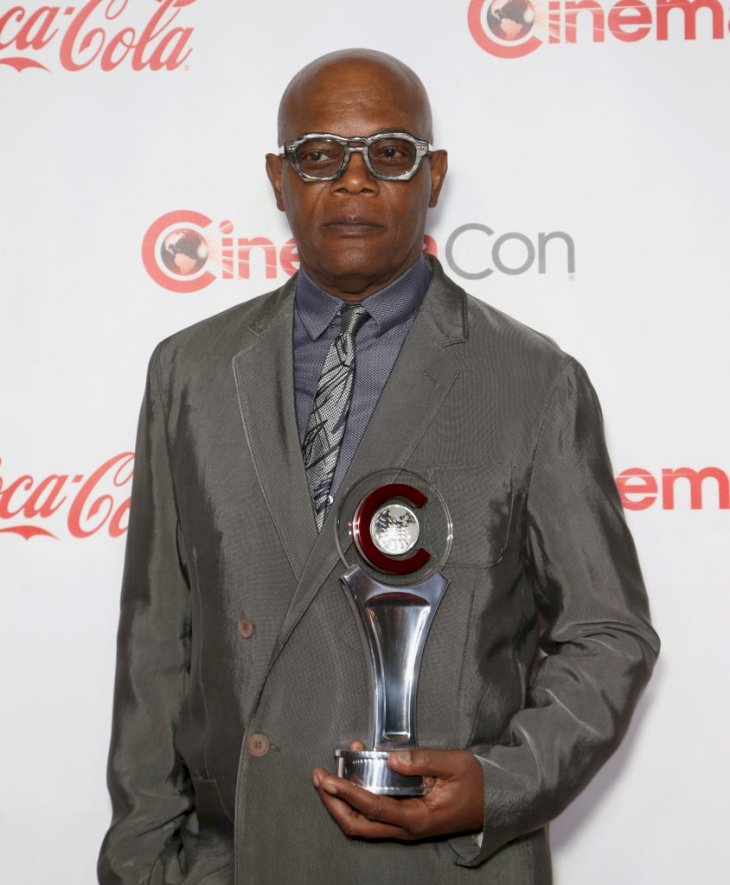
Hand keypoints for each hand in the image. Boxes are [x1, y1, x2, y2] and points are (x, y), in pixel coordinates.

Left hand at [312, 744, 483, 840]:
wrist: (494, 802)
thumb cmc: (476, 784)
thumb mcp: (454, 764)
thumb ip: (423, 760)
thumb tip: (391, 758)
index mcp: (418, 817)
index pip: (374, 808)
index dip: (347, 794)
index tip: (328, 779)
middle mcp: (406, 827)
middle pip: (359, 825)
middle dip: (333, 803)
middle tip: (319, 776)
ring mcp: (404, 825)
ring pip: (362, 823)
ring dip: (342, 801)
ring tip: (330, 772)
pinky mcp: (404, 817)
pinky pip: (374, 813)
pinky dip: (357, 796)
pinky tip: (355, 771)